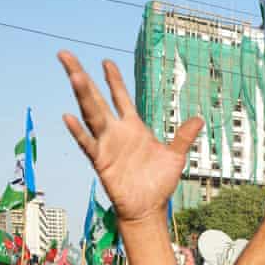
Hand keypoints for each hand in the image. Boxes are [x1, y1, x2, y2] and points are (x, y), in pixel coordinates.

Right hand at [58, 51, 201, 230]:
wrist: (149, 209)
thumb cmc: (158, 183)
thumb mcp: (175, 156)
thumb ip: (183, 137)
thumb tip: (199, 119)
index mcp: (133, 127)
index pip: (120, 97)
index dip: (114, 80)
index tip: (106, 61)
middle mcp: (116, 132)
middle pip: (96, 98)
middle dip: (81, 76)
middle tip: (65, 55)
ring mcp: (107, 145)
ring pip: (91, 115)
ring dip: (82, 96)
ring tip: (74, 76)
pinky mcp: (102, 162)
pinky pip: (88, 144)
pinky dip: (78, 132)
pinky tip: (68, 117)